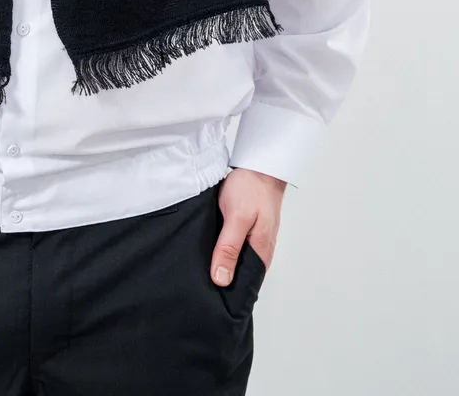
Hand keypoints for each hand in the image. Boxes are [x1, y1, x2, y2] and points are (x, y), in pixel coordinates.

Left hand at [210, 166, 285, 285]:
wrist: (259, 165)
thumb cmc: (251, 189)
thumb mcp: (236, 219)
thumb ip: (228, 249)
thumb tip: (221, 280)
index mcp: (261, 254)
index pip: (243, 285)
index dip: (225, 291)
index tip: (206, 293)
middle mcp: (260, 251)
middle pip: (238, 273)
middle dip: (220, 276)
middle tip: (197, 278)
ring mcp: (255, 240)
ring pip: (235, 259)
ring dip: (220, 260)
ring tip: (200, 263)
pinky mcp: (248, 229)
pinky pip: (234, 245)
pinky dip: (222, 246)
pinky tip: (209, 244)